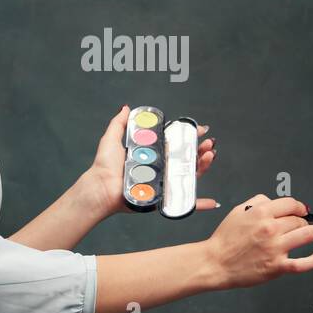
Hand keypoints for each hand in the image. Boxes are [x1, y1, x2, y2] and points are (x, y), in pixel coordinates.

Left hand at [81, 104, 218, 219]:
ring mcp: (163, 183)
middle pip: (186, 158)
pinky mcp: (162, 198)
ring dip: (204, 165)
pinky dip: (198, 204)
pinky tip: (211, 202)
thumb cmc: (104, 166)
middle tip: (208, 144)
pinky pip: (183, 202)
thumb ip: (119, 123)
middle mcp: (160, 168)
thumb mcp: (112, 139)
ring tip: (209, 155)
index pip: (175, 143)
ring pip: (189, 175)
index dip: (189, 136)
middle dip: (201, 149)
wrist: (101, 188)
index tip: (199, 129)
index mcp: (152, 154)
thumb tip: (126, 108)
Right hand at [203, 193, 312, 289]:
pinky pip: (302, 263)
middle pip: (299, 220)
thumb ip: (257, 202)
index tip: (302, 210)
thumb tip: (273, 202)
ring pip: (306, 235)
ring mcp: (275, 247)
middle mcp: (270, 228)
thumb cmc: (225, 240)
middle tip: (304, 224)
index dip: (300, 207)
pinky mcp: (277, 266)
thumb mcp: (238, 211)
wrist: (216, 262)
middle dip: (304, 221)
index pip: (290, 204)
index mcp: (261, 213)